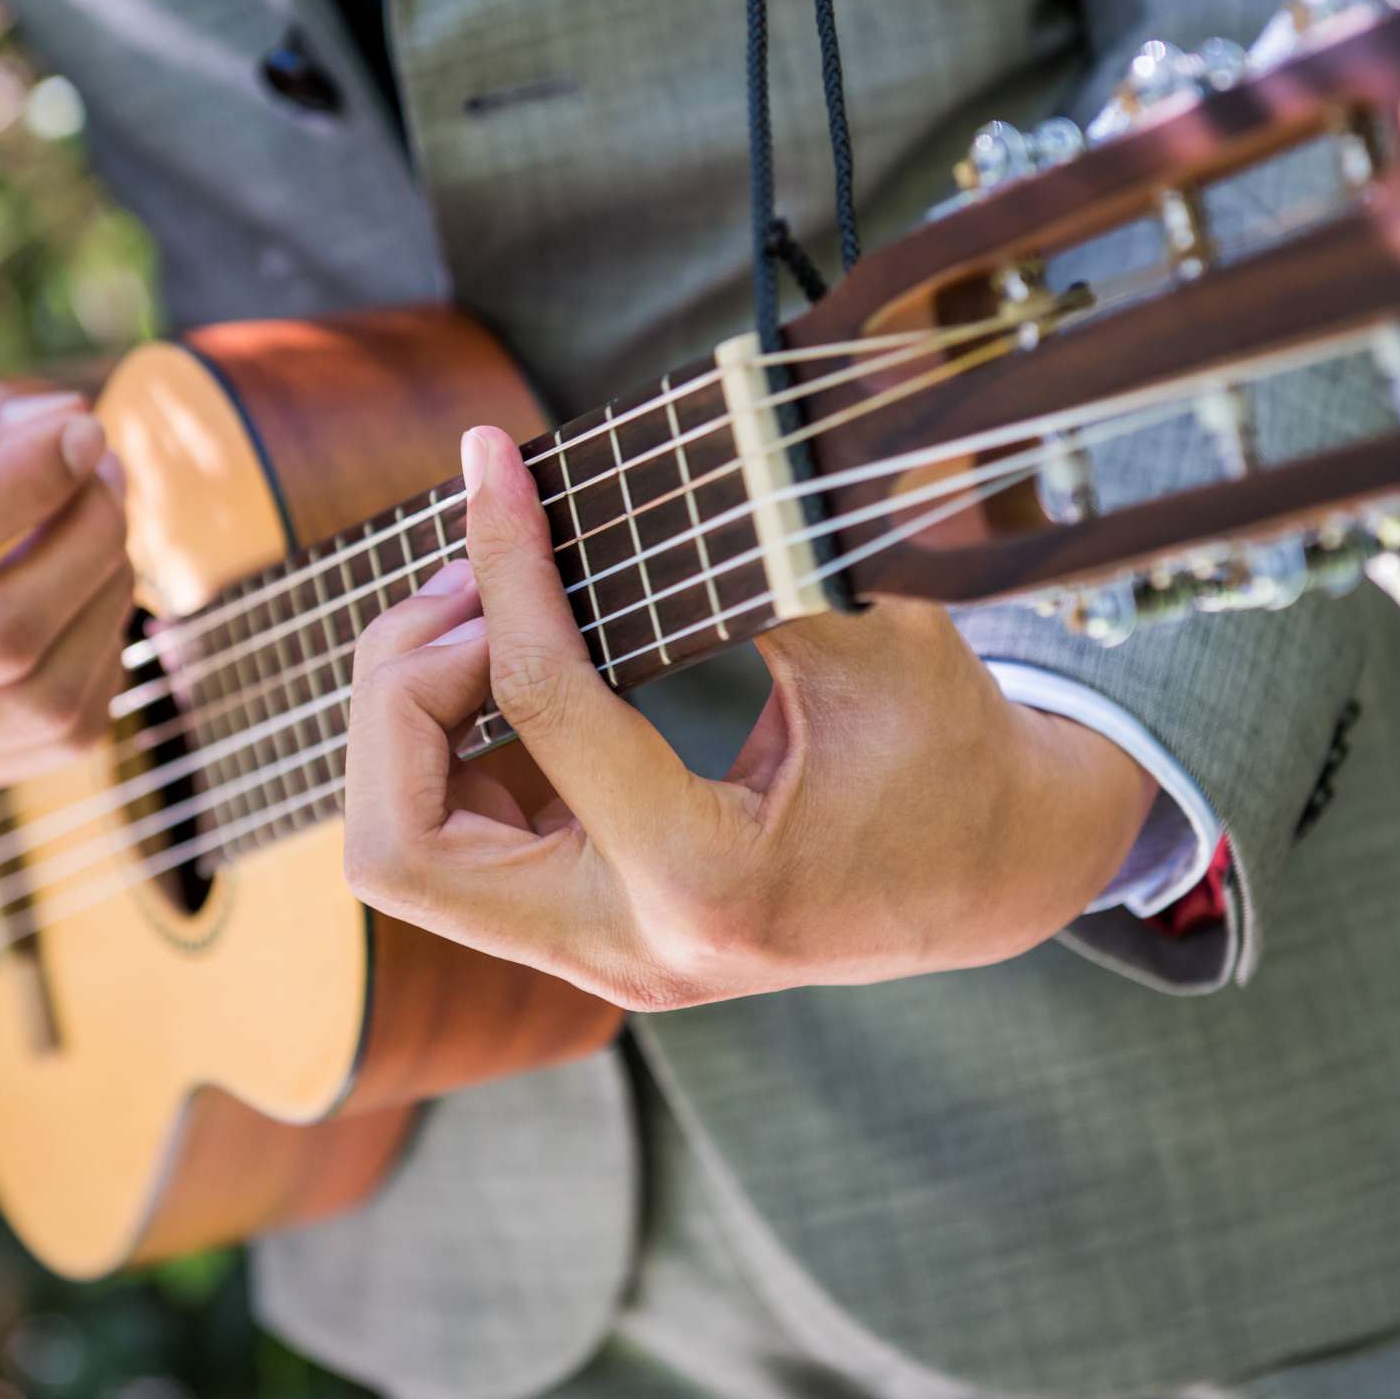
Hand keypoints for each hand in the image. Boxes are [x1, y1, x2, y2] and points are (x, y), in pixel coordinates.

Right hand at [0, 374, 134, 798]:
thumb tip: (68, 423)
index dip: (23, 484)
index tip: (81, 436)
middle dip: (83, 543)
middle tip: (105, 478)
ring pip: (42, 704)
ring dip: (104, 604)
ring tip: (104, 531)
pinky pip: (61, 736)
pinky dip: (101, 656)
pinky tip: (85, 596)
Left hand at [344, 426, 1159, 1010]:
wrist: (1000, 872)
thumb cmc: (955, 750)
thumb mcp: (881, 636)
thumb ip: (762, 553)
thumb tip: (670, 440)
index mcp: (706, 878)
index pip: (541, 703)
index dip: (504, 560)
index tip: (493, 462)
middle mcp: (631, 945)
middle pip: (399, 843)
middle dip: (401, 691)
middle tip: (465, 584)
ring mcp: (600, 957)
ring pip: (404, 856)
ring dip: (412, 724)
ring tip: (479, 614)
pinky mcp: (589, 935)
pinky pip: (454, 851)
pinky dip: (449, 752)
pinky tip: (507, 667)